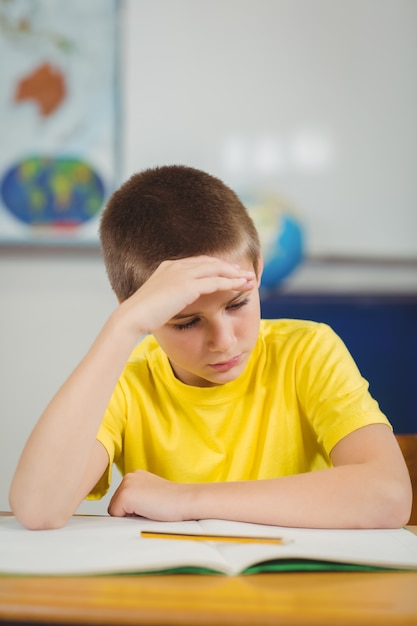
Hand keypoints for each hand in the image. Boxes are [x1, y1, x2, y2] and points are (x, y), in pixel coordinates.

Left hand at [108, 470, 194, 520]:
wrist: (185, 500)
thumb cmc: (173, 502)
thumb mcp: (152, 495)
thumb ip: (138, 498)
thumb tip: (124, 513)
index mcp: (135, 476)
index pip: (121, 500)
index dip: (133, 510)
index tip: (150, 505)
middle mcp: (128, 477)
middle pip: (115, 505)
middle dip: (129, 513)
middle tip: (150, 508)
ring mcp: (126, 485)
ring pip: (115, 511)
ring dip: (129, 516)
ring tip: (149, 509)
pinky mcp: (125, 495)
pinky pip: (116, 517)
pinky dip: (129, 520)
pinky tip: (146, 511)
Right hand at [118, 255, 255, 335]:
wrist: (132, 317)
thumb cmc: (140, 315)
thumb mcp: (155, 301)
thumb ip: (167, 297)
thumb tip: (170, 304)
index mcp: (168, 267)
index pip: (198, 262)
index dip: (215, 266)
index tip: (228, 272)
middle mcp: (176, 266)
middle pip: (210, 262)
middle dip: (229, 268)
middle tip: (244, 273)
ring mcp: (182, 274)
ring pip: (217, 270)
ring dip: (236, 274)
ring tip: (250, 279)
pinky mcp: (188, 286)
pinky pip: (216, 282)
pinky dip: (232, 283)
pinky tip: (243, 287)